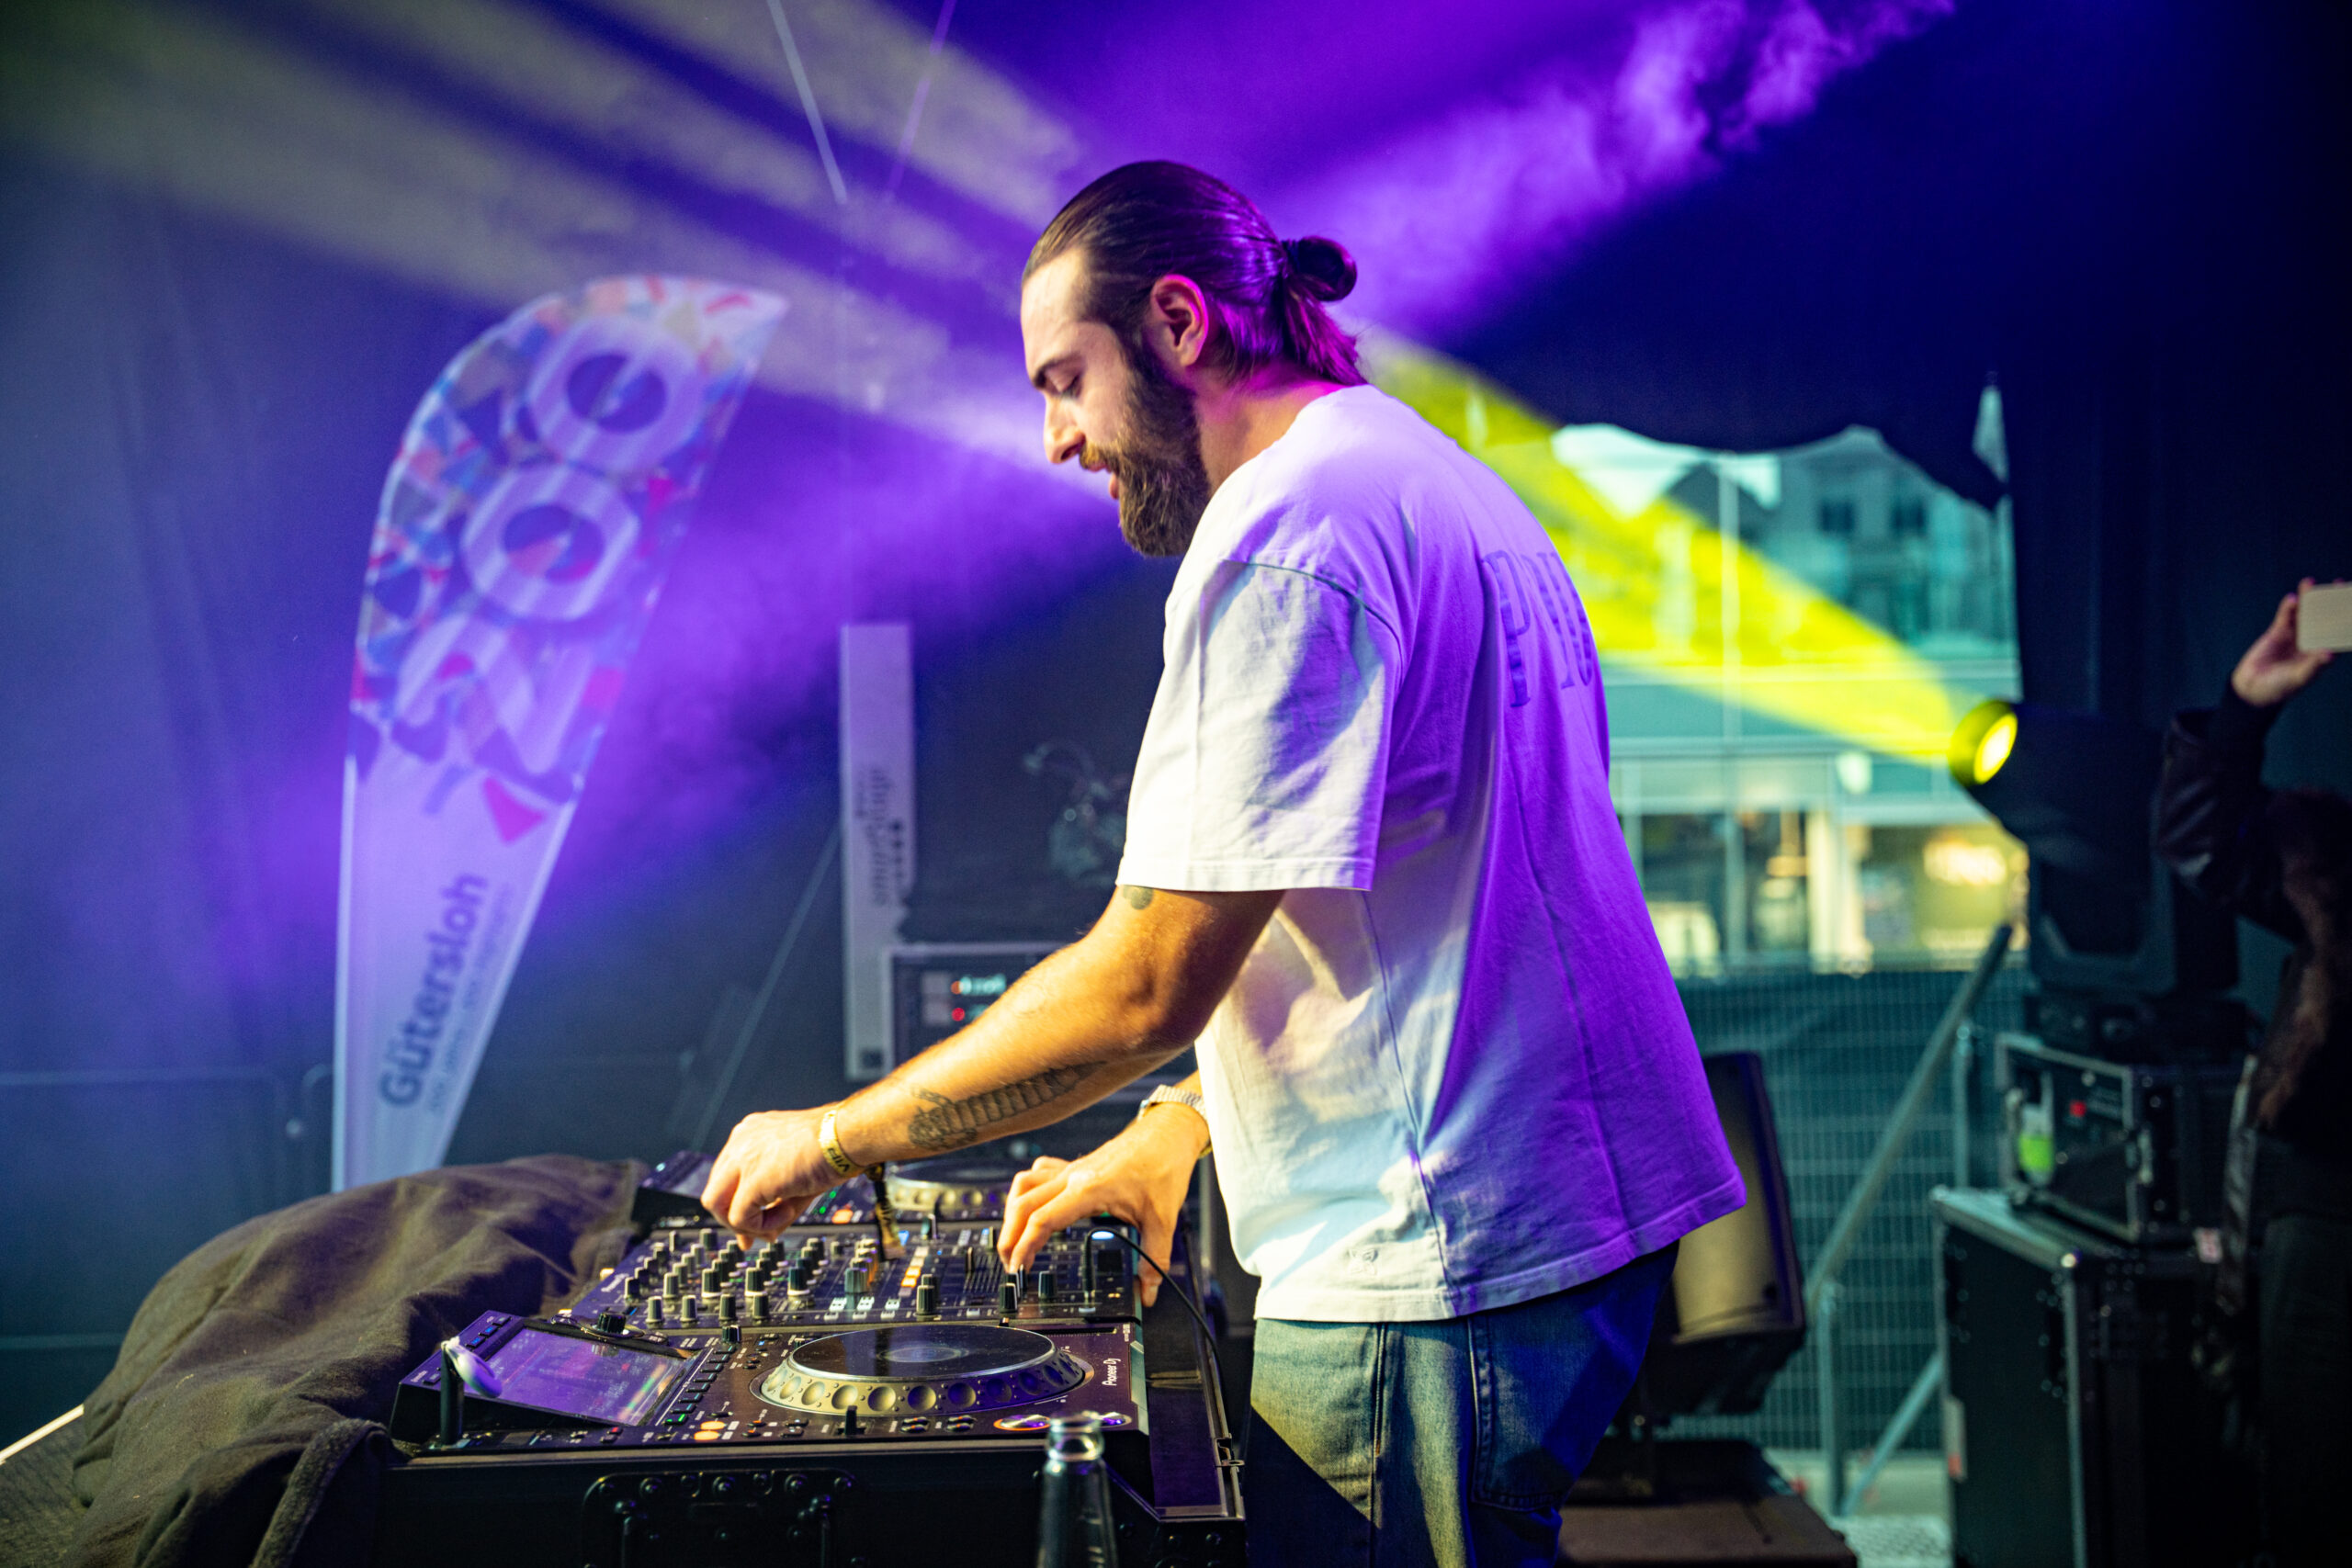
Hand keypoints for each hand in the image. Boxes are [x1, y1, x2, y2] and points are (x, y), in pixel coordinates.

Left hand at [701, 1107, 836, 1240]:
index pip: (727, 1177)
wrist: (849, 1134)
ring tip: (776, 1224)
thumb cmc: (833, 1148)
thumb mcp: (797, 1177)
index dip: (737, 1204)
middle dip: (732, 1220)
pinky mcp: (752, 1179)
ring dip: (745, 1225)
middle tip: (751, 1239)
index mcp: (749, 1135)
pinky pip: (740, 1218)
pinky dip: (761, 1226)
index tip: (753, 1226)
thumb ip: (776, 1203)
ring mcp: (742, 1158)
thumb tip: (766, 1235)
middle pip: (714, 1192)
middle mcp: (740, 1141)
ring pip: (716, 1206)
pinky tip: (787, 1214)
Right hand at [999, 1107, 1206, 1304]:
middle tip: (1010, 1263)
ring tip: (1014, 1237)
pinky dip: (1027, 1190)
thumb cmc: (1164, 1166)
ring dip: (1012, 1212)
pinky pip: (1039, 1173)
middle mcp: (1073, 1176)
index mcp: (1089, 1189)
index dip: (1024, 1246)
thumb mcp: (1163, 1220)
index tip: (1018, 1268)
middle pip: (1023, 1204)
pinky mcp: (1076, 1165)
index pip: (1042, 1219)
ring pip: (1024, 1185)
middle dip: (1009, 1236)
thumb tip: (1149, 1292)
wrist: (1169, 1133)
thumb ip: (1155, 1260)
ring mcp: (1072, 1168)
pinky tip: (1032, 1206)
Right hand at [2231, 578, 2337, 707]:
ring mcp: (2294, 636)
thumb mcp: (2299, 678)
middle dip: (2330, 602)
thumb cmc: (2280, 688)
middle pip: (2324, 618)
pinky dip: (2287, 608)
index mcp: (2322, 654)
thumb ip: (2314, 666)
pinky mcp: (2277, 633)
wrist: (2252, 689)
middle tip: (2338, 583)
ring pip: (2304, 614)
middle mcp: (2311, 642)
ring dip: (2308, 599)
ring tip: (2309, 583)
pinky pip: (2284, 617)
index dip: (2347, 618)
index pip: (2338, 633)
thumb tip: (2330, 654)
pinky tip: (2291, 599)